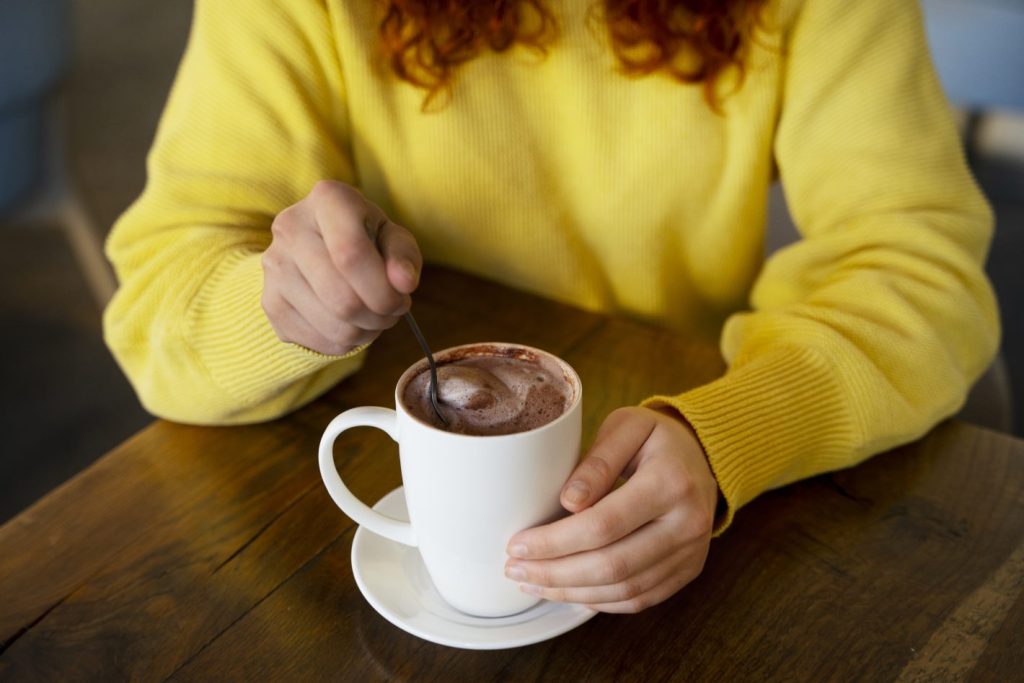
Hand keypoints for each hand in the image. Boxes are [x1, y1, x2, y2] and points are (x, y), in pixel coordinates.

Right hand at [261, 180, 421, 354]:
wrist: (318, 246)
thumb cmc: (365, 238)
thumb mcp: (392, 236)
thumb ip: (403, 255)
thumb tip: (403, 282)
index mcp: (327, 200)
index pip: (351, 253)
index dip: (383, 289)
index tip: (401, 299)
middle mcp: (290, 228)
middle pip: (341, 297)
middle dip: (378, 316)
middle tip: (390, 311)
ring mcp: (273, 266)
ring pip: (331, 324)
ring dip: (364, 332)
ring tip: (373, 317)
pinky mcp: (268, 301)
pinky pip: (315, 340)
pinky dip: (343, 343)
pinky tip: (351, 325)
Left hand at [505, 406, 717, 612]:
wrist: (701, 457)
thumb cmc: (654, 437)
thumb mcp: (626, 426)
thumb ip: (598, 460)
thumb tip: (568, 502)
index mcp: (671, 482)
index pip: (604, 524)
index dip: (555, 541)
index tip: (517, 544)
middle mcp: (688, 523)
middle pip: (612, 565)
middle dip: (556, 574)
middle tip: (514, 570)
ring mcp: (691, 552)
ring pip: (624, 589)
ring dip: (571, 593)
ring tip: (532, 583)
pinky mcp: (687, 571)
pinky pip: (639, 599)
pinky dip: (599, 601)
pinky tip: (567, 592)